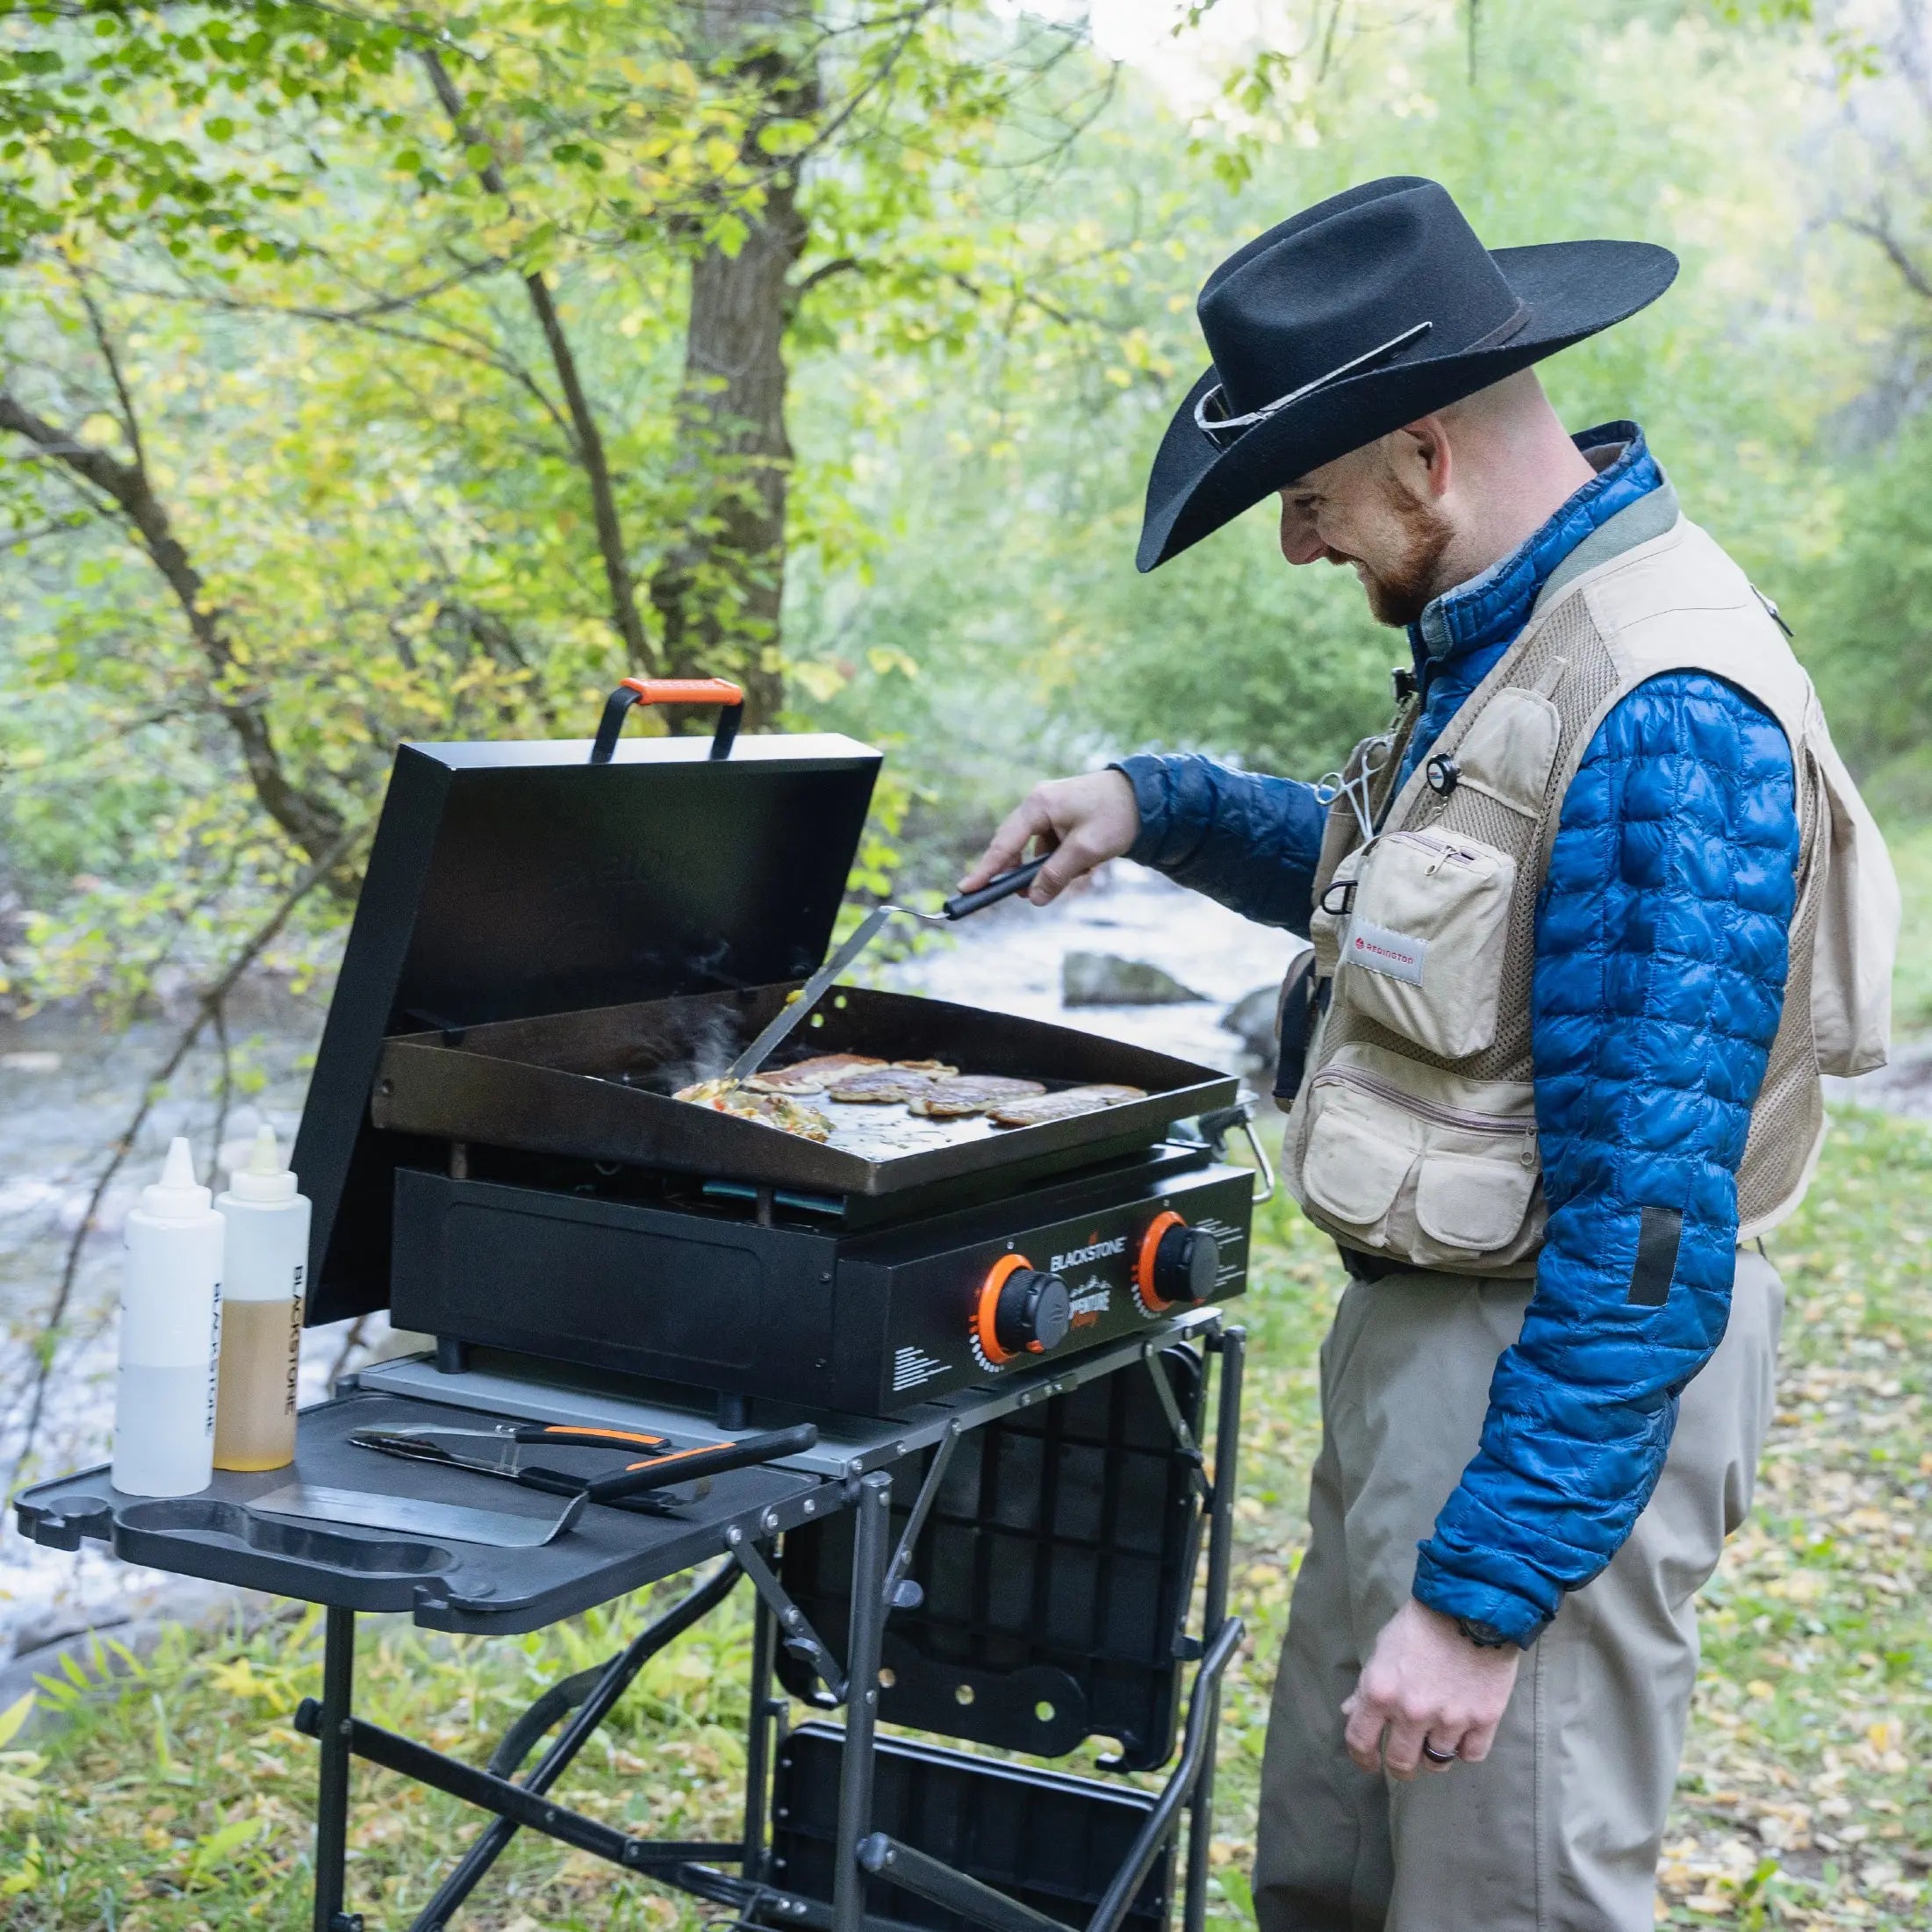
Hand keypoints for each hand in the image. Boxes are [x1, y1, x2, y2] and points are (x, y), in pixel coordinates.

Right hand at [959, 771, 1138, 905]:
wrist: (1149, 795)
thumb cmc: (1117, 815)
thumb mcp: (1086, 851)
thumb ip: (1056, 874)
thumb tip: (1035, 898)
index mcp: (1038, 805)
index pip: (1003, 844)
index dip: (985, 870)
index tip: (966, 889)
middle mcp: (1038, 803)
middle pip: (1015, 846)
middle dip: (1023, 873)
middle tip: (1027, 896)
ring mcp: (1051, 808)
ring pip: (1038, 849)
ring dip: (1051, 867)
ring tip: (1080, 871)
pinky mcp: (1063, 816)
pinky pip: (1053, 844)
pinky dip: (1065, 858)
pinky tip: (1089, 861)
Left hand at [1341, 1598, 1518, 1779]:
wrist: (1469, 1606)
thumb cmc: (1420, 1624)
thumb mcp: (1383, 1649)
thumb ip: (1367, 1687)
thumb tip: (1351, 1712)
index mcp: (1380, 1692)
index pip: (1360, 1742)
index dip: (1362, 1758)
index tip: (1369, 1763)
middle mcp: (1412, 1712)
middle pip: (1402, 1763)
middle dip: (1400, 1766)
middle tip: (1405, 1761)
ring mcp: (1449, 1719)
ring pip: (1438, 1762)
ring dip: (1434, 1755)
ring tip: (1436, 1741)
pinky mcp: (1483, 1719)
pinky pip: (1471, 1754)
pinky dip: (1465, 1748)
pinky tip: (1462, 1734)